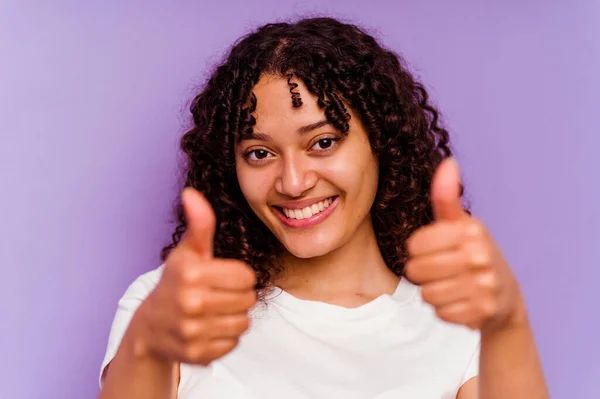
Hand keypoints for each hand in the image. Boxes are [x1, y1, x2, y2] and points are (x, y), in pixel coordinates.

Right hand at [133, 188, 256, 364]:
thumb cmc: (176, 283)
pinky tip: (208, 329)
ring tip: (214, 312)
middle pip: (248, 300)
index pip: (246, 276)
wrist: (150, 328)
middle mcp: (190, 303)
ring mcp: (192, 332)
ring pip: (243, 323)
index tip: (221, 277)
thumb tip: (192, 193)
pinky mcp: (197, 354)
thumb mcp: (187, 252)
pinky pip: (233, 344)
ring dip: (233, 317)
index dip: (238, 276)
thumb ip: (199, 225)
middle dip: (237, 296)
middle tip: (217, 295)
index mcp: (190, 274)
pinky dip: (225, 338)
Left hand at [404, 158, 525, 331]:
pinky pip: (440, 313)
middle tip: (441, 271)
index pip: (414, 245)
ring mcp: (483, 285)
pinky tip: (460, 301)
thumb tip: (448, 163)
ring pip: (427, 295)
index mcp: (470, 230)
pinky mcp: (482, 311)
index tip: (435, 250)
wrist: (505, 296)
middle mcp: (479, 255)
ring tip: (451, 285)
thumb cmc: (473, 254)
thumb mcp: (461, 224)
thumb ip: (446, 197)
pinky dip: (446, 310)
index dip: (418, 250)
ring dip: (434, 293)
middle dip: (423, 274)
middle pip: (416, 271)